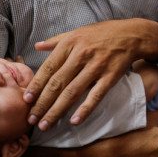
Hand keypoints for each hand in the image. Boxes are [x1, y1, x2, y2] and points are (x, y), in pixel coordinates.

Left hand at [23, 19, 146, 129]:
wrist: (131, 35)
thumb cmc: (102, 34)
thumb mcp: (77, 32)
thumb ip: (56, 41)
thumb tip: (37, 46)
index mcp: (70, 44)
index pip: (48, 68)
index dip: (36, 85)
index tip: (26, 100)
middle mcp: (81, 55)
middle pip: (57, 83)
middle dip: (42, 103)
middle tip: (32, 119)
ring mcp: (96, 67)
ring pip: (72, 92)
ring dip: (57, 110)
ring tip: (46, 124)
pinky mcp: (110, 77)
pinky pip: (95, 95)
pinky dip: (84, 109)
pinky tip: (74, 121)